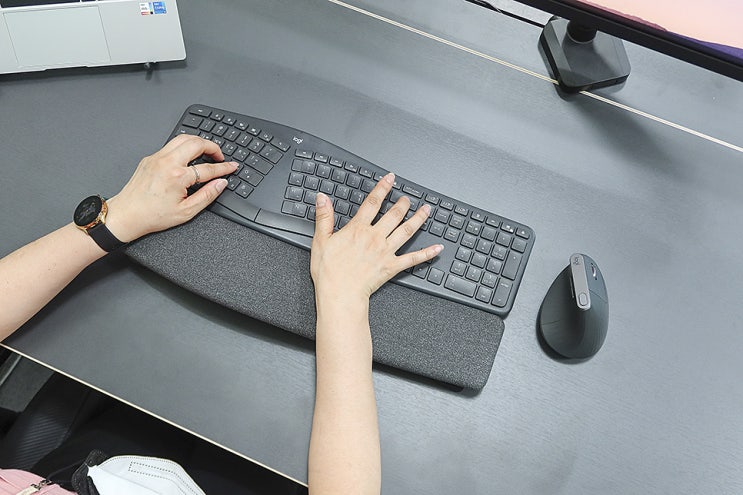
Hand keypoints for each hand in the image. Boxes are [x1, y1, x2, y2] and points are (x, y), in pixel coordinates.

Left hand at [104, 135, 237, 241]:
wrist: (126, 215)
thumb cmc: (152, 216)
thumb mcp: (186, 212)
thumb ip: (207, 195)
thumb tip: (221, 183)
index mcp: (177, 176)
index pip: (208, 168)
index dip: (224, 167)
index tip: (232, 166)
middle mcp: (167, 162)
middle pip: (196, 143)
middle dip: (213, 147)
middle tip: (220, 156)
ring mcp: (157, 157)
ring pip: (183, 138)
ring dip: (199, 142)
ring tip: (207, 151)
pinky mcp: (150, 157)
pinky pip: (171, 144)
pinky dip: (184, 146)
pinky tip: (189, 156)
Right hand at [310, 172, 442, 303]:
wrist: (339, 294)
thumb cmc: (329, 271)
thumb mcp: (321, 240)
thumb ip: (324, 217)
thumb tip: (323, 198)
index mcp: (358, 229)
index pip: (373, 202)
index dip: (383, 188)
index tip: (390, 179)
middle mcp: (375, 237)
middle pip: (394, 214)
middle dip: (403, 203)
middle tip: (408, 197)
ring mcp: (386, 251)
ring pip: (406, 231)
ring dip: (418, 219)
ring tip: (426, 210)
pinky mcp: (392, 267)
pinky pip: (413, 258)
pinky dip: (427, 253)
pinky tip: (437, 248)